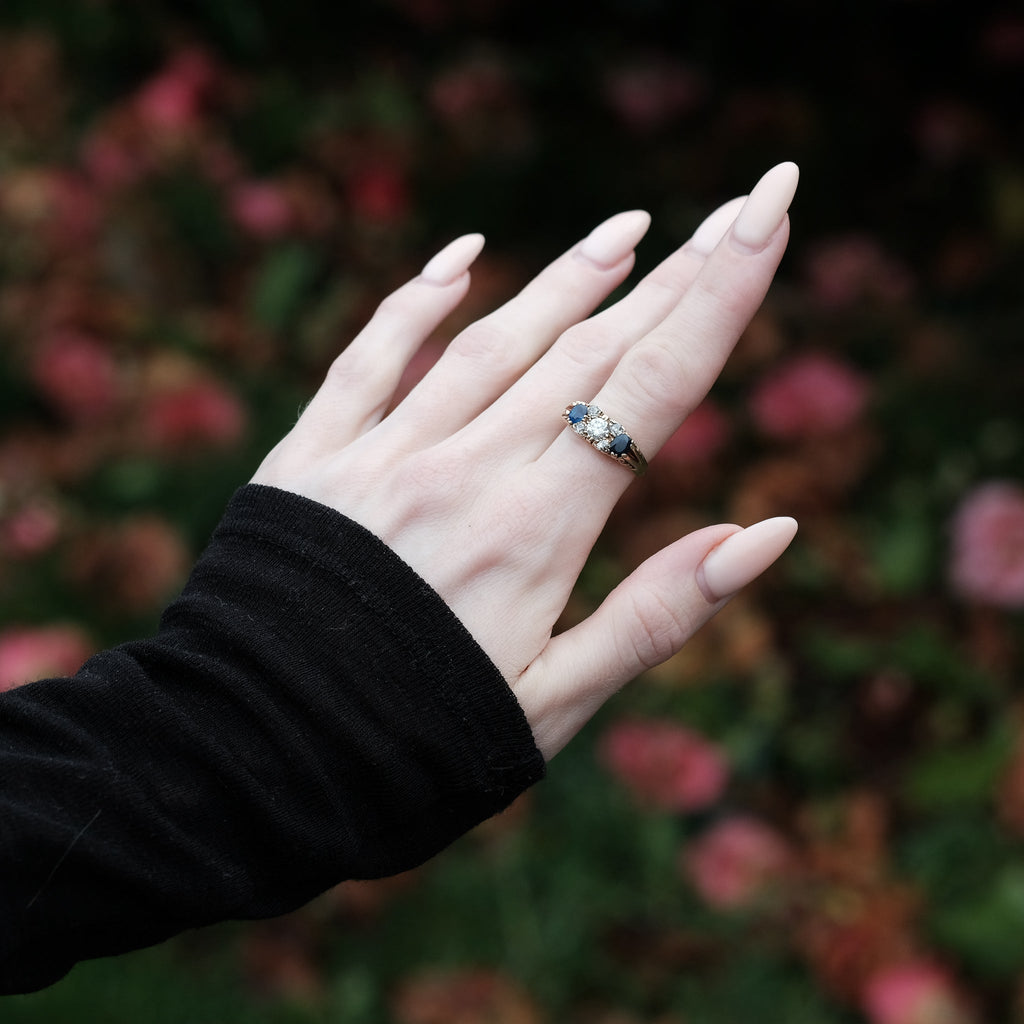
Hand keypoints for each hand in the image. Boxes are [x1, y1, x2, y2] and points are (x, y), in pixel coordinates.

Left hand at [252, 162, 800, 758]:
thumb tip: (771, 533)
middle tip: (732, 210)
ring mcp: (382, 456)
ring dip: (567, 277)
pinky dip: (416, 301)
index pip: (651, 390)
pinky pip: (370, 358)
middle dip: (673, 275)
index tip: (768, 215)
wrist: (260, 761)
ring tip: (631, 229)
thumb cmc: (422, 746)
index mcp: (536, 532)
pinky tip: (462, 259)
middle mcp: (464, 472)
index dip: (719, 298)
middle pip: (588, 351)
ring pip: (493, 340)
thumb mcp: (559, 702)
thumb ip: (662, 612)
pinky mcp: (312, 458)